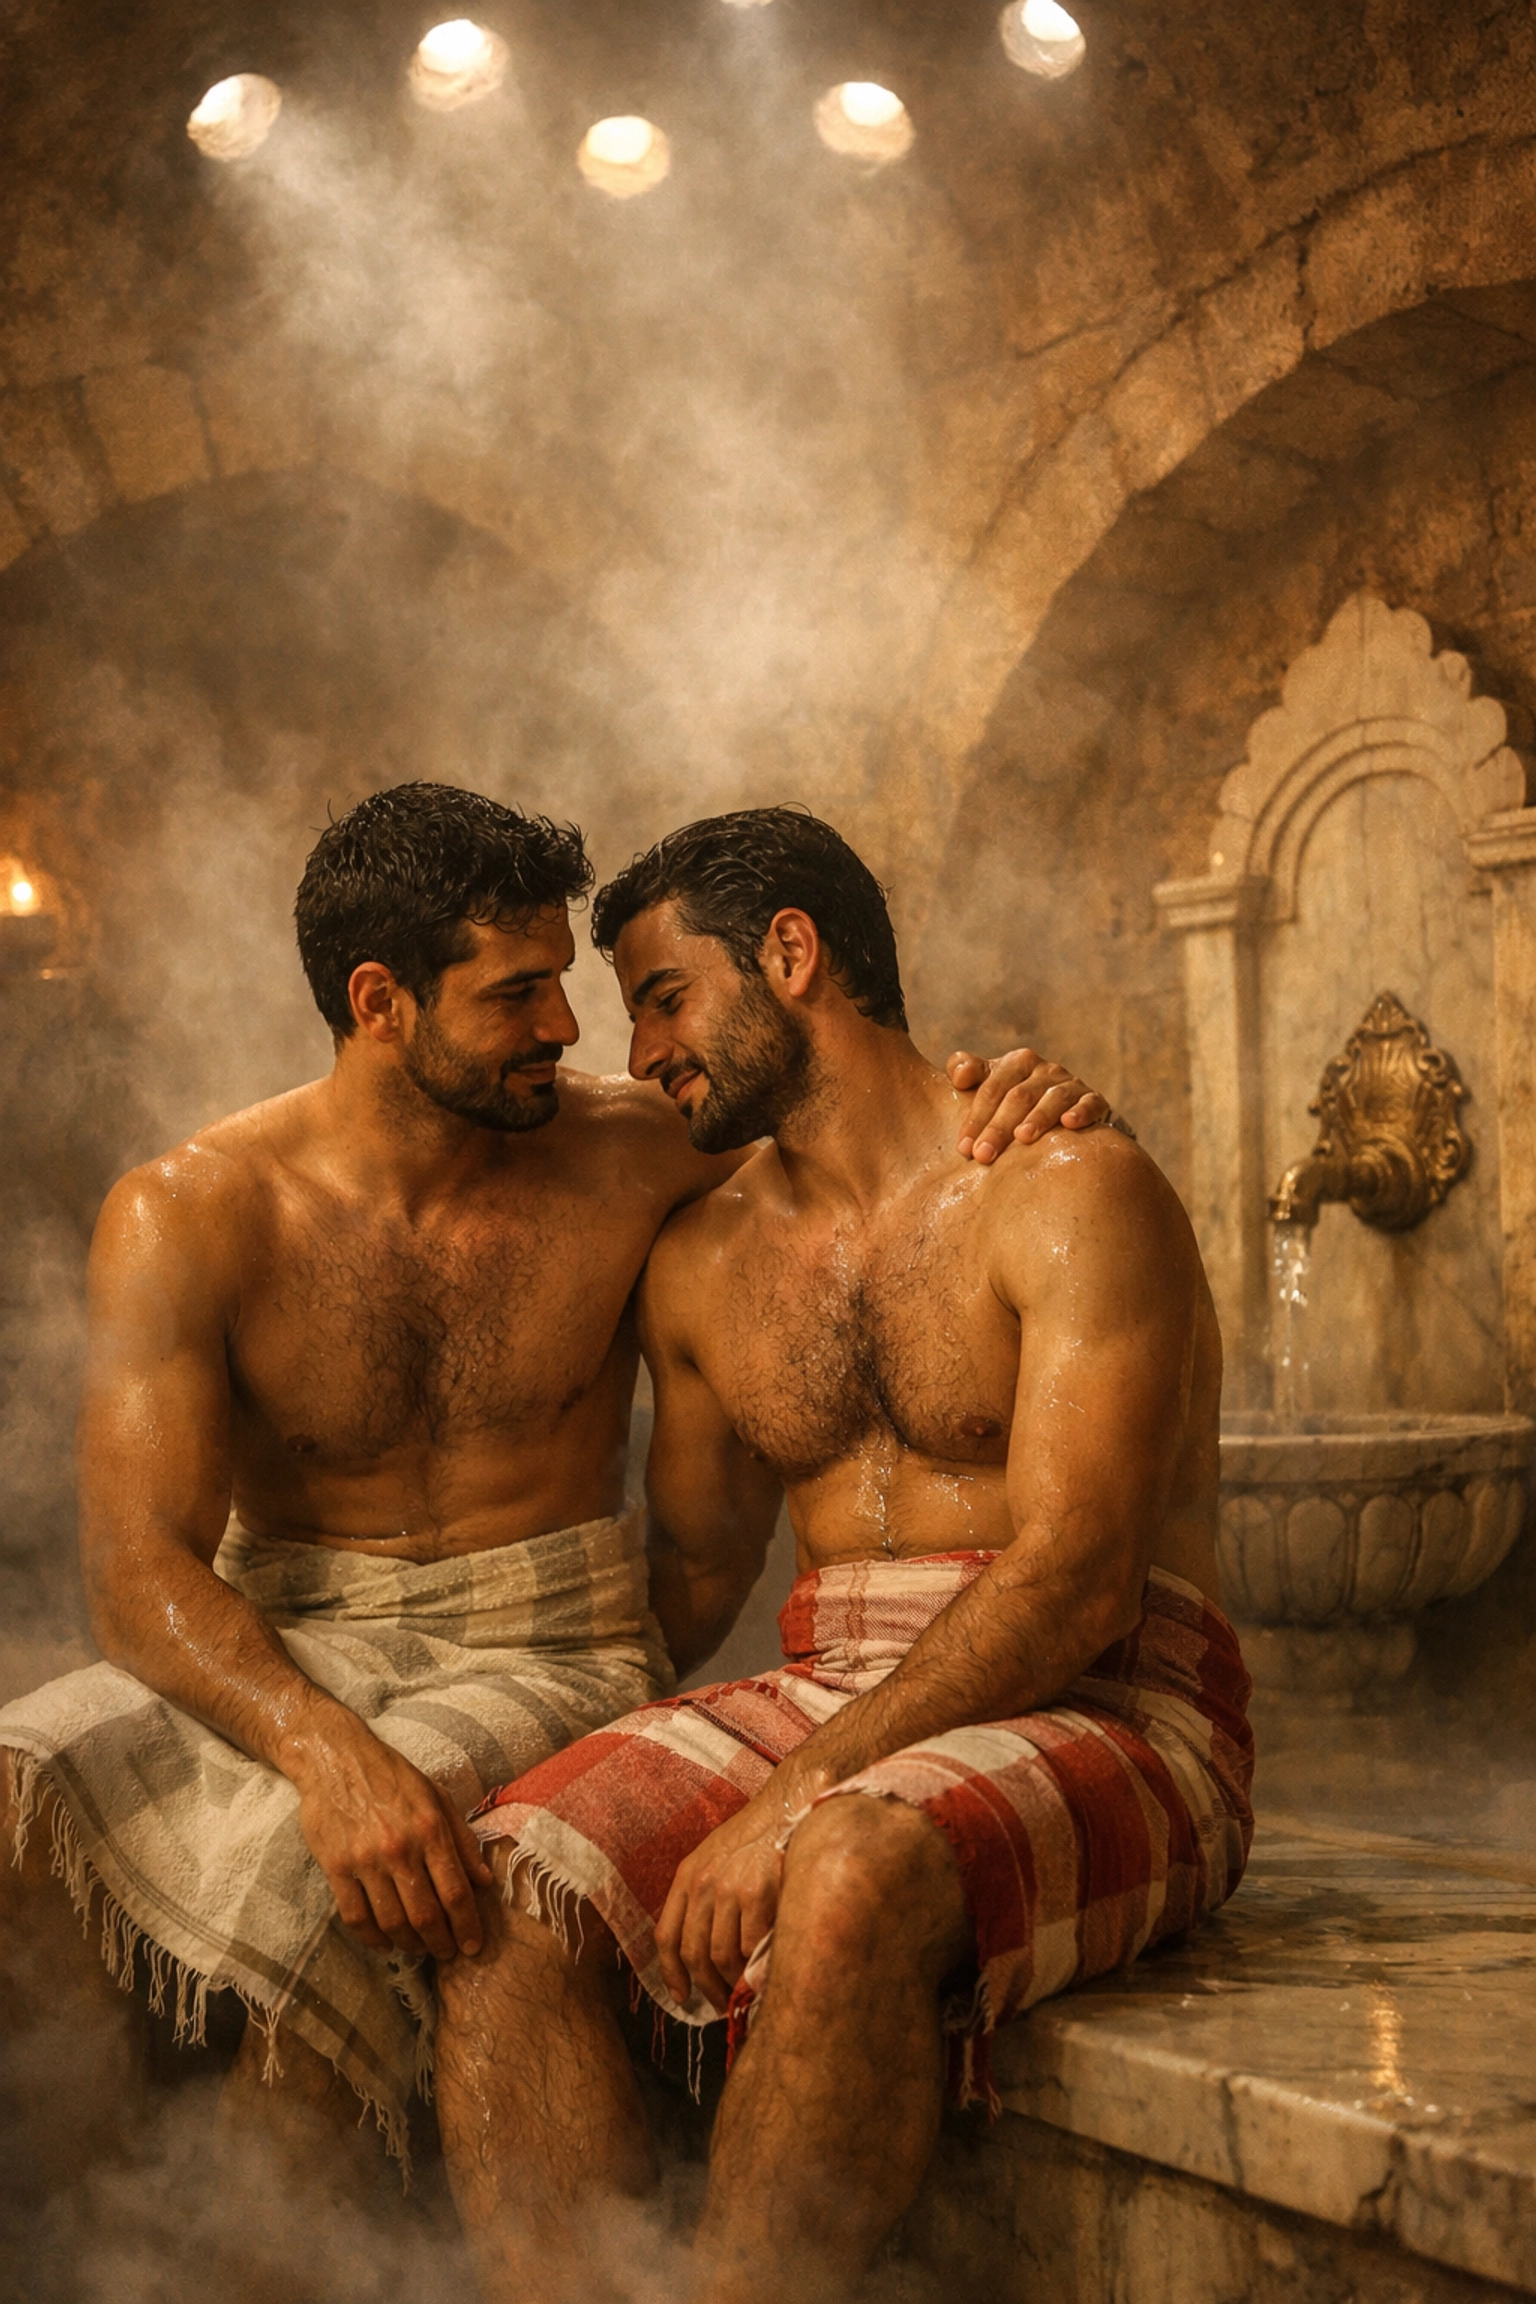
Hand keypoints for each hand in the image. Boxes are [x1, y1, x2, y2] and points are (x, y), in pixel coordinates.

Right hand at [288, 1716, 493, 1962]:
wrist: (337, 1759)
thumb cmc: (392, 1776)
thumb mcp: (437, 1796)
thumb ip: (462, 1839)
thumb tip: (484, 1881)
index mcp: (430, 1829)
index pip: (456, 1892)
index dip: (467, 1926)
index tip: (473, 1946)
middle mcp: (400, 1848)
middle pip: (426, 1915)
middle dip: (441, 1943)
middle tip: (447, 1954)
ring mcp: (365, 1860)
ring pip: (392, 1922)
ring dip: (409, 1945)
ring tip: (418, 1949)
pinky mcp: (336, 1868)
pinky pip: (355, 1917)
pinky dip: (372, 1939)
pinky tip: (384, 1943)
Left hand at [656, 1792, 789, 2014]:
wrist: (791, 1803)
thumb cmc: (759, 1834)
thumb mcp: (718, 1856)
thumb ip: (707, 1896)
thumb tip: (706, 1952)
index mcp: (688, 1874)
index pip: (667, 1935)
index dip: (671, 1973)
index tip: (682, 1996)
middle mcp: (703, 1882)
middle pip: (694, 1953)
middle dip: (708, 1987)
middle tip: (724, 2002)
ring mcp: (729, 1887)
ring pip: (722, 1956)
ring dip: (733, 1983)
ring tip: (746, 1992)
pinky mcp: (758, 1892)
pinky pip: (751, 1946)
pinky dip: (757, 1965)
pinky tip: (765, 1968)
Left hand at [947, 1048, 1110, 1163]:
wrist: (1070, 1117)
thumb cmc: (1018, 1106)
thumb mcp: (993, 1087)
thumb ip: (969, 1072)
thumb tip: (959, 1077)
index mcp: (1016, 1063)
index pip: (991, 1087)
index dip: (975, 1116)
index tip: (963, 1148)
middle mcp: (1045, 1070)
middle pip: (1018, 1096)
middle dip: (998, 1127)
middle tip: (983, 1155)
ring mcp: (1071, 1085)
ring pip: (1052, 1098)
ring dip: (1037, 1118)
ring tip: (1022, 1138)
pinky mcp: (1096, 1101)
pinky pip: (1090, 1103)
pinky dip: (1080, 1112)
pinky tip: (1068, 1124)